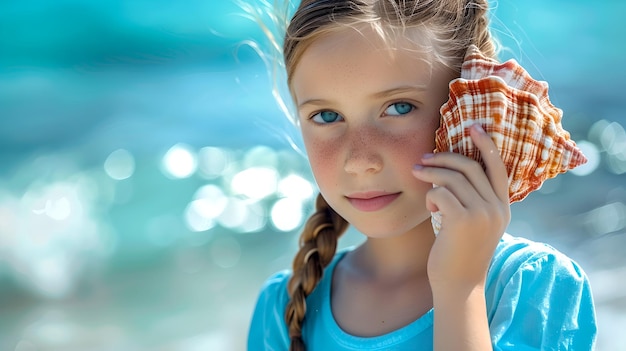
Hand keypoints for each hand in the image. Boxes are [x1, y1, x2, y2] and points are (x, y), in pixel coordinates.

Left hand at [412, 124, 510, 289]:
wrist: (459, 284)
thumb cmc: (460, 251)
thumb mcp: (475, 223)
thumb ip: (473, 199)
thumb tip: (451, 170)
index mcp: (503, 206)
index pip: (498, 167)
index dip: (486, 144)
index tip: (474, 127)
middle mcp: (497, 208)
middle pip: (469, 167)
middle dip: (443, 158)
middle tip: (423, 158)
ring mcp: (482, 214)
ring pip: (452, 178)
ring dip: (431, 173)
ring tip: (417, 175)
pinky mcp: (463, 221)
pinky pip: (440, 192)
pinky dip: (430, 195)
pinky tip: (429, 207)